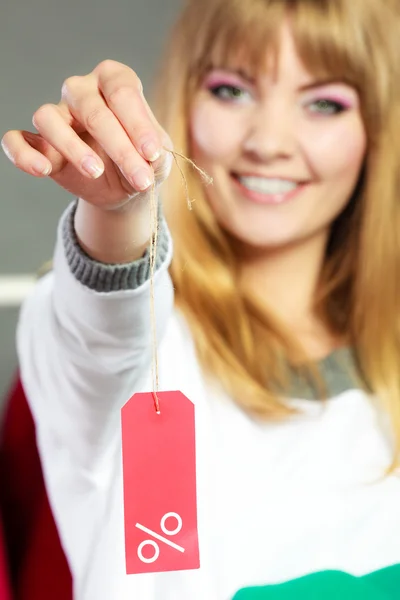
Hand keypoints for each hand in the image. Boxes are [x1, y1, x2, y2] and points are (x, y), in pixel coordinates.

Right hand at [1, 60, 171, 209]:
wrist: (124, 186)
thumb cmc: (143, 160)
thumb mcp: (158, 157)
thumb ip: (155, 153)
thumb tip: (147, 156)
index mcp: (114, 80)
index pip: (121, 91)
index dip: (138, 123)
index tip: (152, 154)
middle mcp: (81, 90)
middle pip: (91, 109)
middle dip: (119, 147)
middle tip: (139, 179)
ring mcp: (57, 114)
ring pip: (48, 117)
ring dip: (72, 147)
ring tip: (95, 172)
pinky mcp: (38, 142)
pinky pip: (16, 140)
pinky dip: (23, 154)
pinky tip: (42, 169)